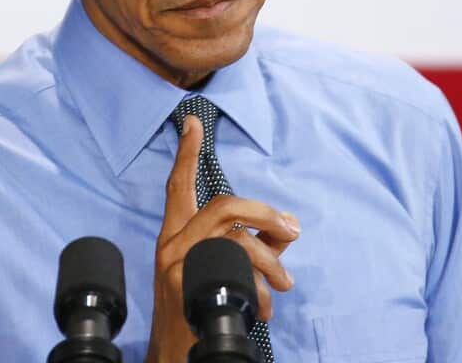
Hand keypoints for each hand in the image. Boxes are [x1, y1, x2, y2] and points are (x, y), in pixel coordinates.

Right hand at [145, 114, 301, 362]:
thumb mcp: (219, 272)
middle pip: (223, 205)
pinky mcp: (182, 283)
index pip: (178, 185)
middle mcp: (170, 243)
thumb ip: (251, 245)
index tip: (193, 122)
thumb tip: (284, 228)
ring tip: (283, 284)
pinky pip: (235, 271)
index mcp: (175, 235)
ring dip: (271, 262)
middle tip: (291, 229)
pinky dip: (259, 288)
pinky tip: (263, 308)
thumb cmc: (197, 312)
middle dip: (265, 213)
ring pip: (235, 238)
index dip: (186, 153)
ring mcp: (173, 262)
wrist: (173, 355)